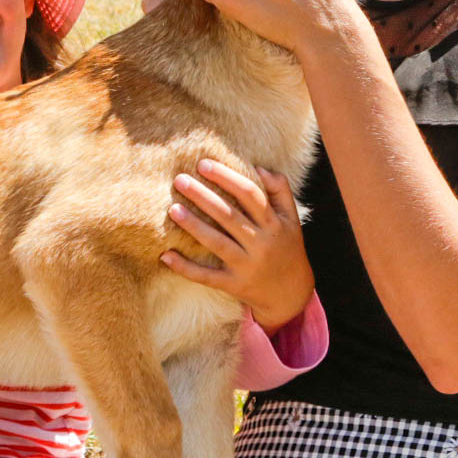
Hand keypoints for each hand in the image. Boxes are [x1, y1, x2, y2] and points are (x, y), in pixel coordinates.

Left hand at [160, 159, 313, 330]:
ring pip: (216, 243)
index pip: (250, 195)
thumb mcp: (291, 218)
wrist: (291, 293)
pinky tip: (166, 255)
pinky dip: (185, 268)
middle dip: (203, 196)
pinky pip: (206, 276)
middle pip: (229, 216)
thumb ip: (280, 190)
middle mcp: (261, 244)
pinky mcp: (234, 285)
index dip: (227, 177)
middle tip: (180, 179)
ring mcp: (247, 266)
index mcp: (275, 224)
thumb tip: (257, 168)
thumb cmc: (286, 247)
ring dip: (193, 225)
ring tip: (172, 209)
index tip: (204, 164)